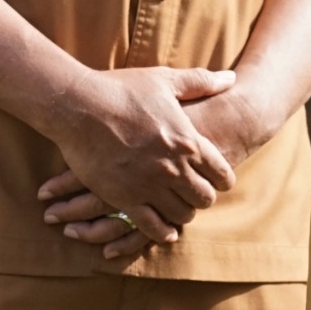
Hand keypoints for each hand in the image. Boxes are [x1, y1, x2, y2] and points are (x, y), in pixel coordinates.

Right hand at [35, 66, 238, 256]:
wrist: (79, 106)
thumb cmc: (122, 90)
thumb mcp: (166, 81)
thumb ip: (201, 82)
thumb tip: (231, 77)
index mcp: (188, 142)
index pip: (221, 174)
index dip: (224, 180)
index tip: (219, 181)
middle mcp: (173, 168)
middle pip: (204, 198)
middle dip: (204, 198)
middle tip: (199, 195)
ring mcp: (149, 185)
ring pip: (181, 214)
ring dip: (183, 213)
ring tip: (181, 209)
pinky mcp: (124, 198)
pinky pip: (151, 226)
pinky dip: (162, 232)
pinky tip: (166, 231)